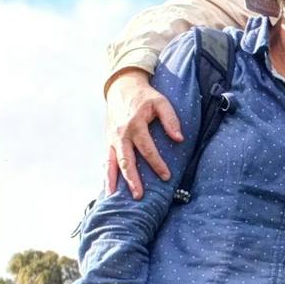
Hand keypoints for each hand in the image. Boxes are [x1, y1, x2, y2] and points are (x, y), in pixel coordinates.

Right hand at [105, 68, 183, 198]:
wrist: (122, 86)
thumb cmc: (145, 96)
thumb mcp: (161, 102)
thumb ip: (171, 119)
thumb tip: (179, 138)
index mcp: (135, 125)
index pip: (147, 149)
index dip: (157, 163)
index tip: (166, 177)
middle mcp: (120, 134)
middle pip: (126, 161)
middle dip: (132, 179)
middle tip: (139, 196)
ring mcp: (111, 138)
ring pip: (111, 163)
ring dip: (113, 180)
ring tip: (114, 197)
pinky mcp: (107, 140)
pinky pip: (105, 160)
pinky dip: (106, 174)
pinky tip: (108, 187)